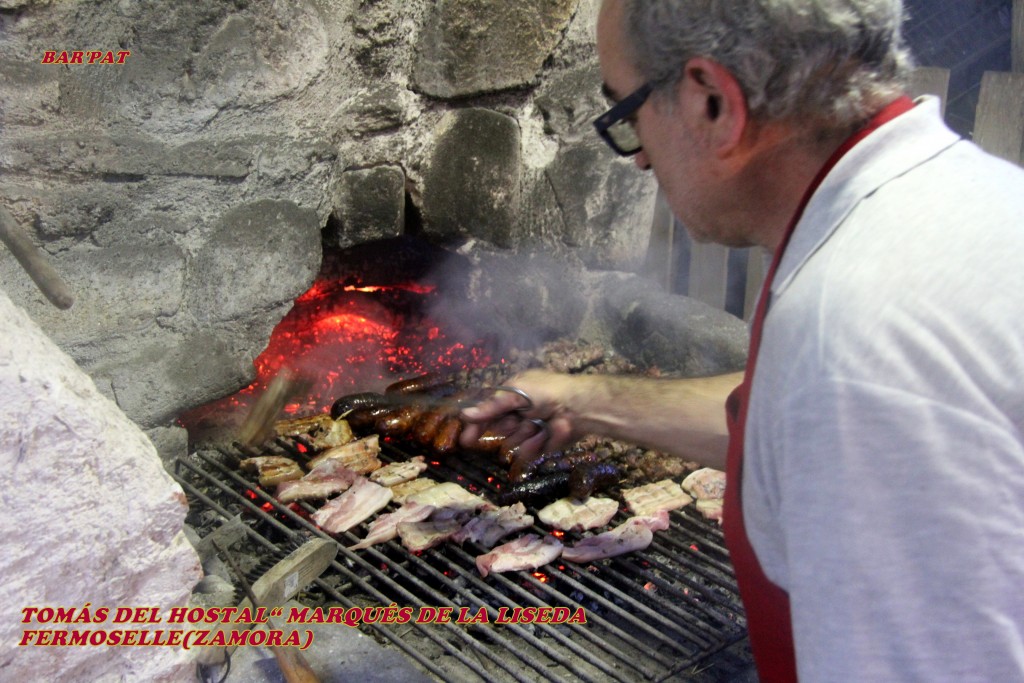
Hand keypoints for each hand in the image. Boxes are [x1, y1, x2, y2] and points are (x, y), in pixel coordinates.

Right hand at [459, 370, 577, 466]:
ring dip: (523, 433)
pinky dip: (534, 444)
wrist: (578, 407)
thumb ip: (491, 406)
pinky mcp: (540, 445)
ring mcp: (529, 430)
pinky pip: (526, 452)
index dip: (476, 426)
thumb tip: (465, 414)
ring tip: (538, 424)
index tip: (467, 440)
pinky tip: (545, 434)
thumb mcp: (516, 393)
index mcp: (512, 396)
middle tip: (518, 419)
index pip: (487, 412)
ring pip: (512, 442)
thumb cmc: (547, 392)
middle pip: (499, 429)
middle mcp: (518, 413)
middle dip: (507, 426)